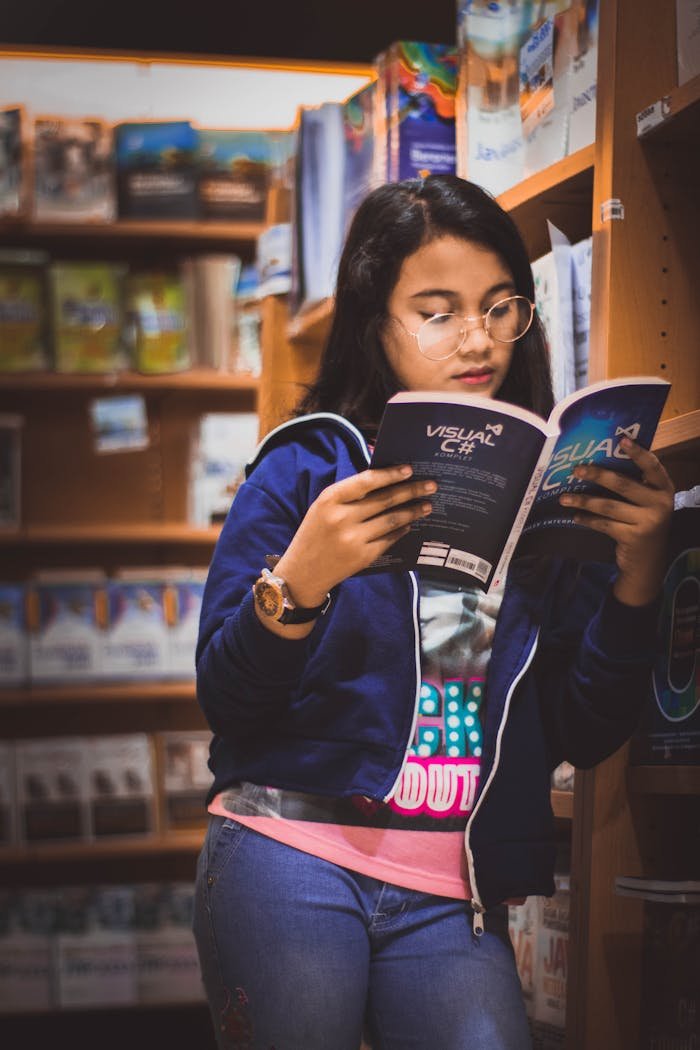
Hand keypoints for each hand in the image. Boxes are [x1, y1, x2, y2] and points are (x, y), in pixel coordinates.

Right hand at [254, 465, 435, 635]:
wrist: (302, 572)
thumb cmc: (315, 534)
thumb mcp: (323, 508)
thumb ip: (349, 495)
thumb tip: (385, 480)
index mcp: (330, 500)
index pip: (366, 481)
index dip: (390, 475)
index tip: (409, 470)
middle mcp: (342, 518)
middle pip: (385, 500)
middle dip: (411, 491)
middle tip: (431, 485)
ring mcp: (353, 539)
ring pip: (392, 520)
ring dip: (413, 511)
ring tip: (427, 505)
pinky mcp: (363, 557)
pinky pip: (389, 539)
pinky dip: (402, 530)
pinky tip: (410, 524)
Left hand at [559, 438, 673, 605]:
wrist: (649, 561)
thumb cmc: (644, 522)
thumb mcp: (647, 502)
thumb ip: (636, 484)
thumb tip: (602, 460)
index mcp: (664, 488)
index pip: (652, 465)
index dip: (637, 452)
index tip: (621, 439)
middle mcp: (659, 503)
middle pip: (623, 484)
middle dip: (597, 475)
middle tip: (576, 470)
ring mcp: (647, 521)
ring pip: (608, 506)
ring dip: (584, 501)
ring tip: (564, 498)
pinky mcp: (633, 537)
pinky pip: (604, 524)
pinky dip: (587, 520)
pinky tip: (574, 517)